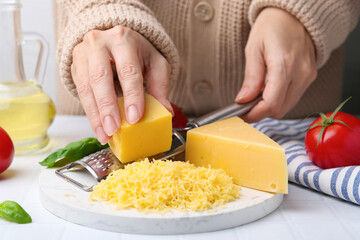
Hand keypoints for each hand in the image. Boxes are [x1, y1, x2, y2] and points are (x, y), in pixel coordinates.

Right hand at [71, 26, 171, 143]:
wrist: (112, 40)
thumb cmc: (136, 53)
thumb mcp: (154, 63)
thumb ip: (160, 85)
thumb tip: (165, 111)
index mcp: (123, 40)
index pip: (128, 69)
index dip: (132, 95)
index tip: (135, 117)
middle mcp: (99, 44)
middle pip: (100, 77)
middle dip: (107, 106)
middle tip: (114, 129)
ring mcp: (83, 54)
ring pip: (86, 87)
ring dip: (95, 115)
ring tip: (106, 134)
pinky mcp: (75, 67)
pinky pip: (80, 93)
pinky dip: (90, 114)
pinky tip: (99, 128)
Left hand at [236, 7, 316, 121]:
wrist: (294, 14)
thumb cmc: (272, 26)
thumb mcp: (254, 48)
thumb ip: (251, 77)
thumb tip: (243, 100)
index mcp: (284, 65)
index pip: (271, 103)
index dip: (254, 114)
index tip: (242, 115)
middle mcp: (300, 73)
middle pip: (280, 110)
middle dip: (261, 112)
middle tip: (246, 106)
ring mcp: (308, 76)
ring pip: (287, 107)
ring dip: (270, 107)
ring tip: (256, 96)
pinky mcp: (310, 77)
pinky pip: (293, 98)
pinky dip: (279, 100)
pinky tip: (268, 90)